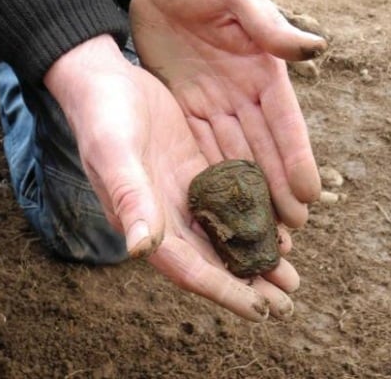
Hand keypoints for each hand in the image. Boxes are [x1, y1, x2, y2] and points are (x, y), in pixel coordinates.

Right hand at [44, 35, 297, 320]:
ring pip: (221, 234)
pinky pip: (226, 201)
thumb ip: (130, 199)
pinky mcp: (194, 168)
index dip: (223, 289)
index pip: (187, 267)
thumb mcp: (115, 154)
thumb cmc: (102, 117)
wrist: (103, 81)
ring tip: (288, 274)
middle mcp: (164, 214)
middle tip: (287, 303)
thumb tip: (142, 249)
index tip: (260, 310)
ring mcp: (181, 192)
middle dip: (247, 283)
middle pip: (210, 259)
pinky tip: (276, 225)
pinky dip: (249, 217)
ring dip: (252, 256)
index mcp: (144, 220)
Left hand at [130, 0, 326, 227]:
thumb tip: (314, 50)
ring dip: (247, 192)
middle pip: (262, 149)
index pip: (284, 122)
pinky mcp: (184, 108)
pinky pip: (200, 147)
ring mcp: (213, 103)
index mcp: (262, 69)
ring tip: (259, 229)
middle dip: (276, 189)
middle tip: (290, 232)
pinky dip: (211, 175)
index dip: (297, 159)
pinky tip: (219, 204)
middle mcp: (241, 93)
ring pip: (233, 156)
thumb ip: (268, 24)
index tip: (310, 196)